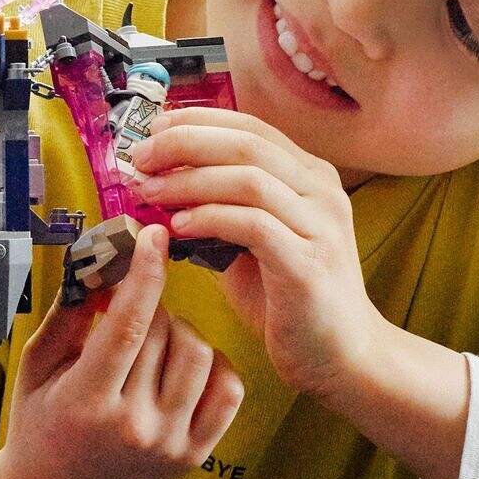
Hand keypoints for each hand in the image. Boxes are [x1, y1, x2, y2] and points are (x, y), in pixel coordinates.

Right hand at [0, 224, 244, 478]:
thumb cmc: (38, 424)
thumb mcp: (35, 367)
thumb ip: (67, 316)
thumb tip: (103, 265)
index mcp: (87, 401)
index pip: (127, 324)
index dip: (144, 273)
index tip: (154, 235)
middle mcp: (134, 426)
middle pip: (165, 332)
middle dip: (150, 305)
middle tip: (130, 308)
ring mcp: (170, 444)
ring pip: (200, 353)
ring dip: (180, 331)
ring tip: (153, 339)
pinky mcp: (195, 455)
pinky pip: (228, 388)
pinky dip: (212, 363)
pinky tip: (184, 362)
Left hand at [127, 105, 382, 396]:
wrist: (340, 355)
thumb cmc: (287, 297)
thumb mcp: (251, 239)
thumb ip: (218, 206)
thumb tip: (158, 182)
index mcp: (309, 176)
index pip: (250, 126)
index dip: (197, 122)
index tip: (152, 128)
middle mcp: (322, 192)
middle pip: (246, 144)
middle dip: (183, 144)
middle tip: (139, 159)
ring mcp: (320, 227)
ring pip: (249, 180)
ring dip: (189, 181)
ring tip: (148, 193)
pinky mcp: (309, 265)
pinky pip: (253, 225)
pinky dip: (209, 219)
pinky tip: (177, 228)